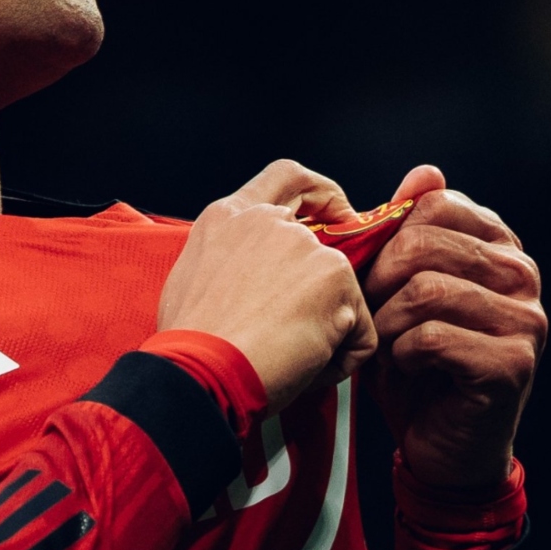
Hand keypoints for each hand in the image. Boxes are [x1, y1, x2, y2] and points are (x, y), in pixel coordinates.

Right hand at [158, 159, 375, 412]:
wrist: (201, 371)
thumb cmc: (190, 343)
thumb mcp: (194, 278)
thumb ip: (231, 260)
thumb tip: (252, 279)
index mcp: (228, 217)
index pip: (288, 177)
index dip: (321, 195)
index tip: (337, 218)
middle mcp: (269, 221)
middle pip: (324, 248)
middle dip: (322, 292)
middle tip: (305, 328)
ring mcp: (306, 246)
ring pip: (341, 296)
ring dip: (323, 332)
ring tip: (284, 358)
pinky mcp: (336, 276)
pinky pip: (359, 332)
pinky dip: (338, 359)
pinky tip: (302, 368)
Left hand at [364, 165, 546, 486]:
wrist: (442, 447)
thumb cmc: (416, 363)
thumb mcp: (401, 290)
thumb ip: (409, 233)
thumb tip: (425, 171)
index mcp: (499, 245)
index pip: (434, 205)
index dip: (387, 239)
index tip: (373, 277)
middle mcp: (523, 274)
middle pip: (424, 244)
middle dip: (379, 282)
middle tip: (370, 316)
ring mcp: (525, 319)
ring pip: (424, 290)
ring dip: (386, 323)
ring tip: (386, 345)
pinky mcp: (514, 363)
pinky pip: (430, 337)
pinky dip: (401, 355)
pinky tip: (408, 368)